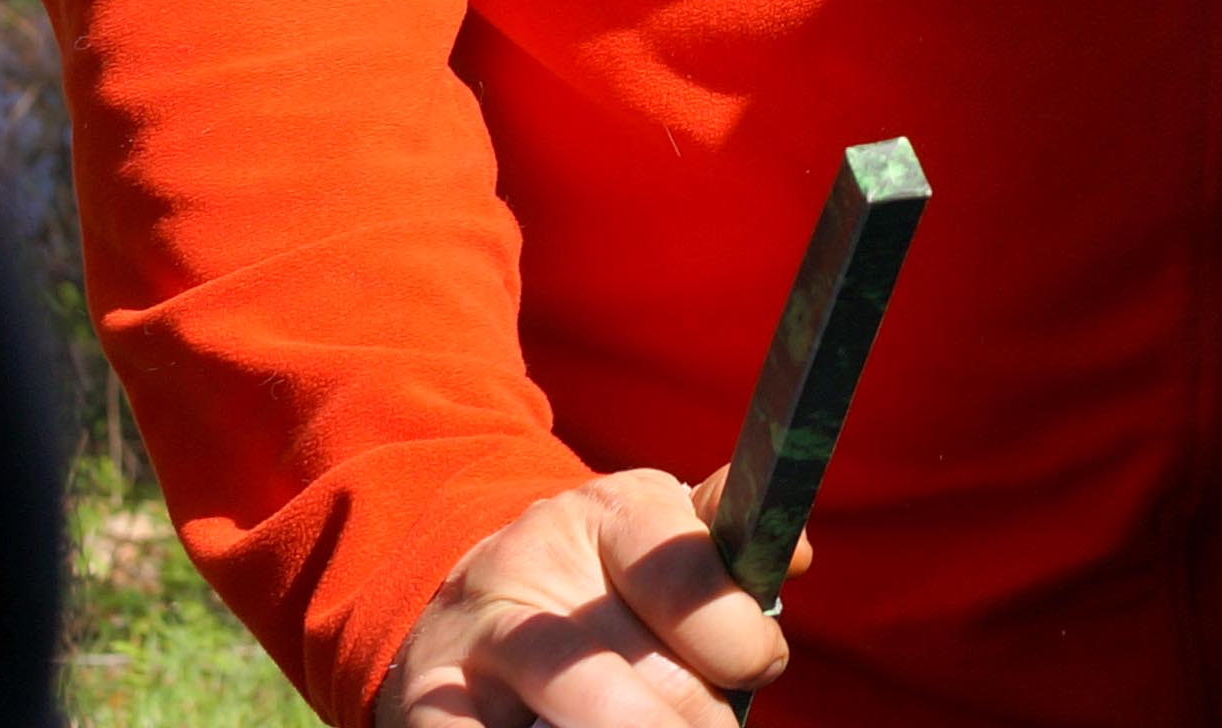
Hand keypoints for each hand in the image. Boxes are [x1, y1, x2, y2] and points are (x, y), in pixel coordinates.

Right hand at [374, 468, 790, 727]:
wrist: (463, 603)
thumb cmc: (600, 582)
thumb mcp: (657, 537)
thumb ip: (724, 543)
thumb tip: (792, 554)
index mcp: (603, 514)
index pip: (674, 562)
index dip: (730, 627)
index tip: (759, 665)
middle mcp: (530, 564)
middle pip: (627, 653)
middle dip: (690, 711)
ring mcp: (475, 639)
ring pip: (569, 690)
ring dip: (635, 725)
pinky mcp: (429, 704)